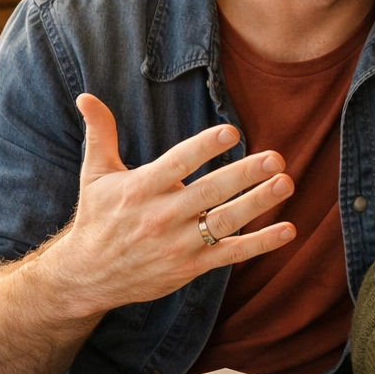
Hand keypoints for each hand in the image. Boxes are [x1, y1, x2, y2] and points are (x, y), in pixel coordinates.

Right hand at [45, 94, 295, 317]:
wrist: (88, 277)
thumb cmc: (98, 218)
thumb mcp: (94, 175)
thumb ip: (100, 134)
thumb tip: (86, 97)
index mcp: (141, 188)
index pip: (177, 164)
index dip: (204, 148)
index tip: (231, 132)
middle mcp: (161, 216)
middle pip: (209, 192)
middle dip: (244, 174)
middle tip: (276, 158)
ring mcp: (179, 243)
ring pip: (224, 222)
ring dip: (258, 203)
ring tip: (285, 183)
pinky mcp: (192, 266)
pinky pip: (231, 253)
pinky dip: (261, 243)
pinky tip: (288, 229)